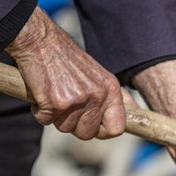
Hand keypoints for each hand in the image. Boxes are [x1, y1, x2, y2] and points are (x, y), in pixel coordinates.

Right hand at [5, 8, 124, 139]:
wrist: (40, 41)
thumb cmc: (68, 59)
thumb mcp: (99, 74)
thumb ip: (116, 96)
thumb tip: (136, 111)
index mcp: (110, 89)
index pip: (117, 128)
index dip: (102, 131)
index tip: (92, 125)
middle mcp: (97, 96)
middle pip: (87, 134)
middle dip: (73, 125)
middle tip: (66, 104)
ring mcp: (76, 100)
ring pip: (65, 128)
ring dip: (55, 117)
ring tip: (54, 94)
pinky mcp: (55, 103)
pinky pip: (45, 121)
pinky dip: (39, 111)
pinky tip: (42, 93)